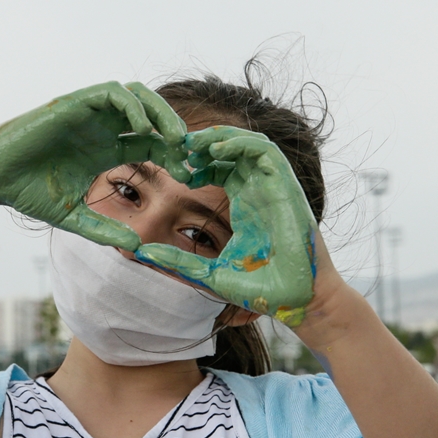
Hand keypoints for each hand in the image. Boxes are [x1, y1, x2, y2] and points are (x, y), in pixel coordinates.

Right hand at [0, 82, 191, 250]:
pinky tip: (141, 129)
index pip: (151, 144)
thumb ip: (104, 229)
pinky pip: (112, 94)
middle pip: (152, 117)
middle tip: (193, 154)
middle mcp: (102, 127)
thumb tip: (137, 247)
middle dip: (176, 132)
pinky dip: (132, 106)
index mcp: (106, 149)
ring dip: (161, 113)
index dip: (174, 156)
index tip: (190, 175)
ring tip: (176, 137)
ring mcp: (89, 113)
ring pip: (137, 98)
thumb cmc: (28, 193)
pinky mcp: (74, 103)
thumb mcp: (74, 217)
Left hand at [133, 126, 317, 325]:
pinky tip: (216, 149)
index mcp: (244, 205)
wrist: (296, 300)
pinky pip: (265, 152)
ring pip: (248, 144)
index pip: (220, 169)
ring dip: (219, 137)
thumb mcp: (208, 273)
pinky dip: (241, 143)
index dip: (197, 163)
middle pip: (231, 150)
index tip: (174, 171)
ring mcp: (273, 188)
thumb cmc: (261, 289)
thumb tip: (142, 254)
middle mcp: (258, 191)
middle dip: (203, 144)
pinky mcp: (286, 187)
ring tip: (192, 144)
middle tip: (176, 148)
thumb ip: (178, 261)